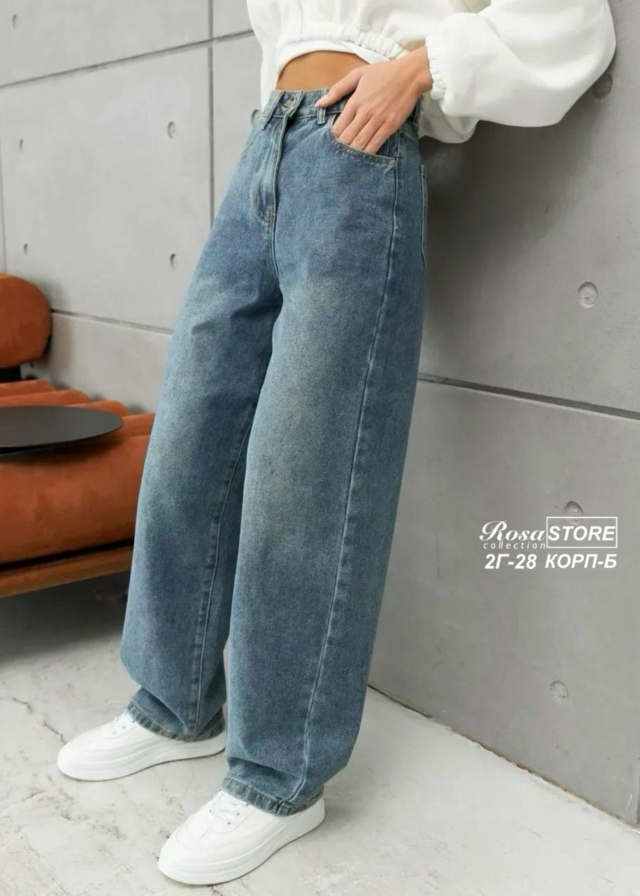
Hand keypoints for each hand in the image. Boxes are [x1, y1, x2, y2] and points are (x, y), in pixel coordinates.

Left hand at [315, 47, 431, 154]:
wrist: (410, 74)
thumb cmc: (384, 72)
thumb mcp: (358, 74)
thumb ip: (338, 89)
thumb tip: (319, 104)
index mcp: (355, 101)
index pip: (339, 126)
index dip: (333, 137)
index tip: (332, 143)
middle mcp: (365, 112)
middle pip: (348, 137)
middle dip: (341, 148)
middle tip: (337, 155)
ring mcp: (378, 120)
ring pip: (361, 142)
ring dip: (353, 152)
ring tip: (347, 160)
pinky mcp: (390, 126)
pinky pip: (376, 143)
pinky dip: (368, 152)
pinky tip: (363, 157)